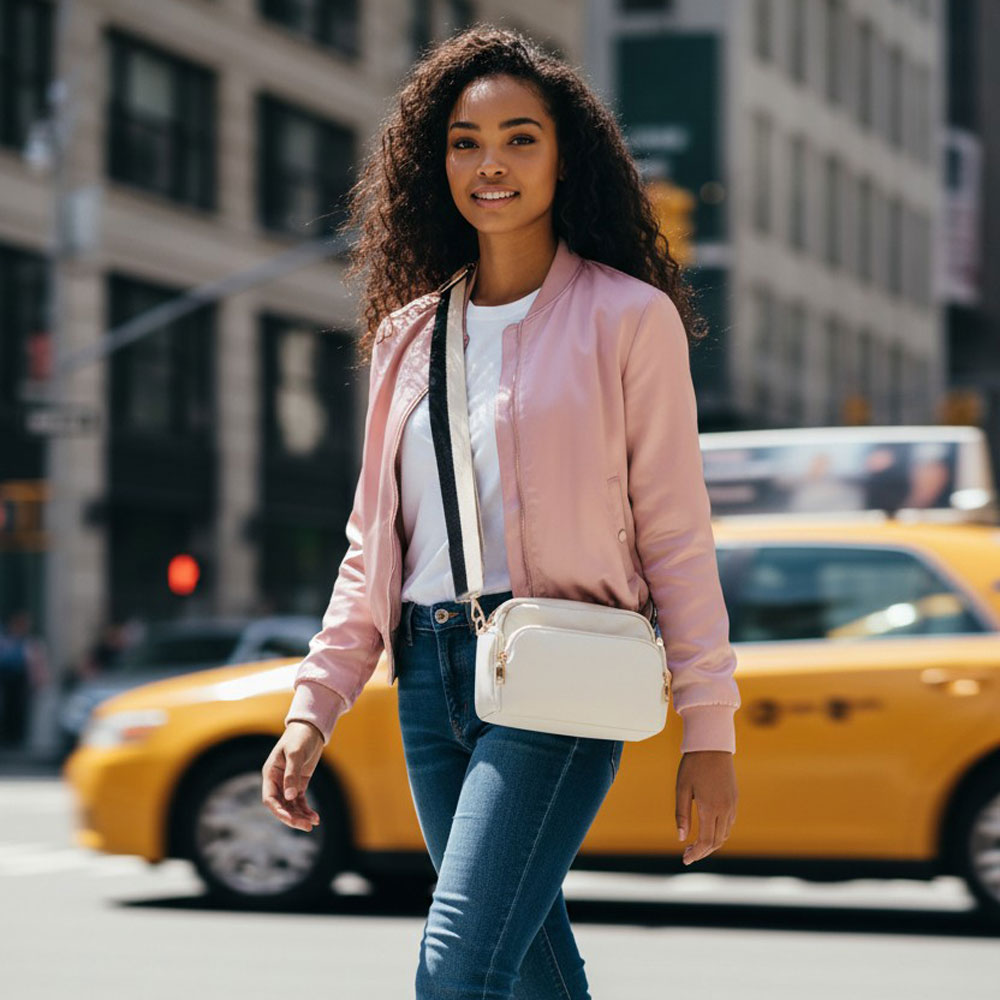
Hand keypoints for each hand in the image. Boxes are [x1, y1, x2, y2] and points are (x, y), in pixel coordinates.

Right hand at [261, 721, 324, 831]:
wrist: (311, 728)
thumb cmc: (300, 737)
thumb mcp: (296, 754)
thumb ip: (292, 774)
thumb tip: (289, 797)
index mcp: (270, 773)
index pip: (270, 798)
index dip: (278, 811)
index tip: (290, 819)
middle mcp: (276, 781)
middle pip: (281, 806)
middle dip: (292, 817)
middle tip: (306, 826)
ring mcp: (287, 783)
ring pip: (291, 806)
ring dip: (300, 816)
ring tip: (313, 823)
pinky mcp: (299, 783)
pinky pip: (300, 801)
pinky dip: (306, 810)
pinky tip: (315, 817)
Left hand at [675, 750, 737, 865]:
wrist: (712, 746)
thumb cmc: (693, 766)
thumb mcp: (681, 789)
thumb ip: (681, 815)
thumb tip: (681, 838)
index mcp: (710, 808)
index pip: (705, 841)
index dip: (695, 853)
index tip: (685, 859)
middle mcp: (724, 809)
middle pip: (716, 842)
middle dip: (702, 852)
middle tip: (687, 854)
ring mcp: (732, 805)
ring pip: (725, 834)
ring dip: (711, 844)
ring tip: (695, 845)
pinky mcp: (734, 799)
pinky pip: (729, 823)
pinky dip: (719, 833)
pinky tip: (707, 830)